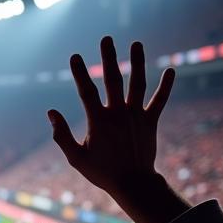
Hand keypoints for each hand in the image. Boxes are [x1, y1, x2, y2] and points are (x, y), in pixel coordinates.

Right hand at [47, 37, 174, 202]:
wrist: (133, 184)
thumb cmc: (102, 173)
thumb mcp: (76, 158)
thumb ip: (61, 135)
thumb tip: (50, 113)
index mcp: (98, 121)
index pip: (86, 92)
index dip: (79, 73)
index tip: (74, 56)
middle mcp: (118, 114)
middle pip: (113, 79)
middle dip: (108, 57)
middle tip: (106, 39)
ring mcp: (136, 116)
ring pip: (138, 84)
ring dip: (138, 62)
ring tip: (137, 44)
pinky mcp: (150, 122)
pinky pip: (159, 100)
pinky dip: (166, 86)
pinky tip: (171, 70)